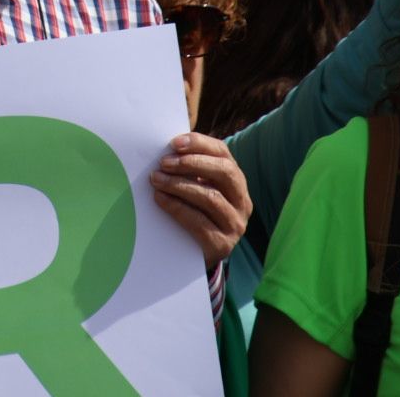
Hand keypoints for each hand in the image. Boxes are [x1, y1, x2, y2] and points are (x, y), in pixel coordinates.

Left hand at [150, 132, 251, 267]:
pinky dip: (177, 208)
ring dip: (180, 185)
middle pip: (224, 172)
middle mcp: (242, 201)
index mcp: (236, 180)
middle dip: (191, 164)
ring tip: (157, 180)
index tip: (174, 143)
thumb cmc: (194, 213)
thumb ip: (190, 170)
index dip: (199, 144)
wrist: (197, 256)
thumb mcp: (198, 188)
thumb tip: (167, 149)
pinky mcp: (222, 244)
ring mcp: (235, 224)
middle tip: (164, 163)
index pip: (223, 153)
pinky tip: (160, 199)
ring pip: (211, 197)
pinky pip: (199, 222)